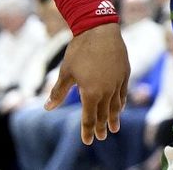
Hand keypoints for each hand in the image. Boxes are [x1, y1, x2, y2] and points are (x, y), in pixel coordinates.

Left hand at [45, 23, 128, 144]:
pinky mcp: (125, 73)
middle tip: (101, 137)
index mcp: (90, 93)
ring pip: (116, 105)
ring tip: (114, 128)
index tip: (88, 141)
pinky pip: (123, 93)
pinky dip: (121, 102)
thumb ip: (59, 92)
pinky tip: (120, 107)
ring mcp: (117, 82)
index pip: (89, 118)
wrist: (99, 30)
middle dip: (101, 127)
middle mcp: (106, 91)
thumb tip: (48, 108)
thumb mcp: (66, 72)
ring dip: (114, 118)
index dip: (88, 131)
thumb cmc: (79, 51)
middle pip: (104, 114)